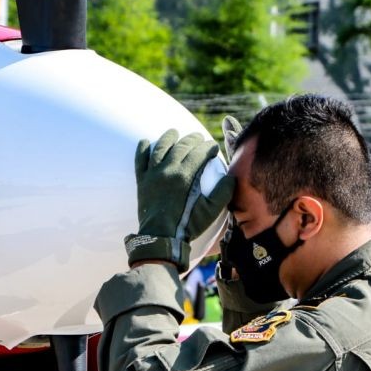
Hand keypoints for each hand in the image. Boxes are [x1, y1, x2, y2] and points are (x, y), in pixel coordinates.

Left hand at [125, 129, 234, 271]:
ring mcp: (153, 175)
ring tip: (174, 132)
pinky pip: (140, 160)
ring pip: (160, 148)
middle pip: (181, 146)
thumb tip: (230, 177)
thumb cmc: (188, 226)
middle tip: (199, 137)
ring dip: (168, 138)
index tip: (213, 146)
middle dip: (192, 139)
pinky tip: (144, 142)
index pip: (199, 152)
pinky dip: (142, 149)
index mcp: (186, 175)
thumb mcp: (212, 211)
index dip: (208, 146)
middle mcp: (168, 170)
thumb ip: (224, 192)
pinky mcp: (142, 182)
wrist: (161, 238)